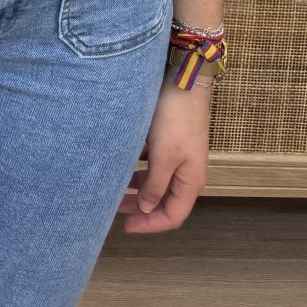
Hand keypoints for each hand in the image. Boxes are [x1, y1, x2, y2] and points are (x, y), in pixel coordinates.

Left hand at [117, 80, 212, 233]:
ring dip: (137, 186)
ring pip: (157, 180)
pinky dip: (139, 167)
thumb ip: (154, 185)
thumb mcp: (163, 156)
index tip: (126, 226)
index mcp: (191, 181)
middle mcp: (188, 172)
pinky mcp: (171, 140)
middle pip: (164, 200)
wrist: (183, 81)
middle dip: (140, 207)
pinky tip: (123, 161)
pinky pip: (154, 162)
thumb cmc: (175, 119)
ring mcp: (180, 155)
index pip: (173, 216)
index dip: (150, 225)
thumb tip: (146, 208)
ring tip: (115, 186)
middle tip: (114, 208)